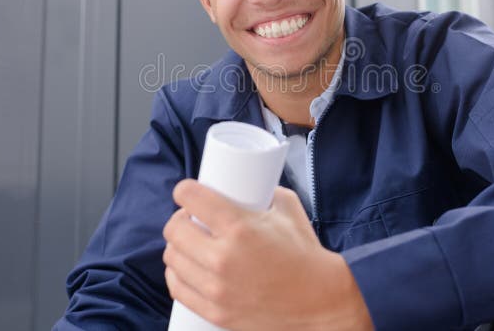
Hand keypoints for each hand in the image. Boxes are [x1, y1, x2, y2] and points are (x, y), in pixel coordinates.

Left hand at [162, 179, 372, 330]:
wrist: (320, 302)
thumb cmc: (306, 254)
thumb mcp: (288, 210)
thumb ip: (268, 192)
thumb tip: (253, 182)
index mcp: (239, 227)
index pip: (191, 198)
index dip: (184, 191)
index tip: (186, 192)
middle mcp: (222, 257)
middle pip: (174, 230)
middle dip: (179, 219)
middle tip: (190, 219)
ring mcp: (216, 288)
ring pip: (173, 259)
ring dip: (176, 247)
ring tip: (188, 243)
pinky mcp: (216, 311)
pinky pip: (178, 288)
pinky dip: (177, 275)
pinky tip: (184, 268)